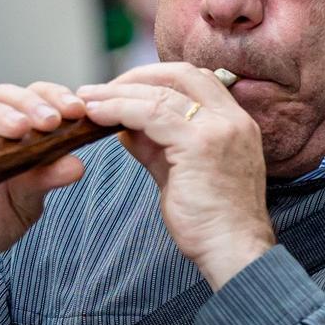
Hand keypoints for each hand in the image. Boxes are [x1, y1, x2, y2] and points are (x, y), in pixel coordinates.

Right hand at [0, 82, 89, 291]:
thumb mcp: (25, 203)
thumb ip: (46, 180)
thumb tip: (78, 165)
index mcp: (17, 128)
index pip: (38, 98)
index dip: (58, 98)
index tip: (78, 111)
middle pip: (9, 96)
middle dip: (33, 105)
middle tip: (51, 120)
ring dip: (1, 115)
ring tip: (20, 127)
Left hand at [78, 63, 272, 288]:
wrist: (233, 250)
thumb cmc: (211, 221)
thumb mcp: (181, 173)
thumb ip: (157, 146)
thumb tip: (124, 126)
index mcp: (236, 123)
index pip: (198, 80)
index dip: (159, 77)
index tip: (126, 88)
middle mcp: (232, 119)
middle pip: (182, 74)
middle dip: (138, 75)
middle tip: (103, 88)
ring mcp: (218, 129)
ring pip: (161, 93)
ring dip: (119, 92)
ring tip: (89, 100)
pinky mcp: (199, 144)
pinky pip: (151, 114)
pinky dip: (120, 109)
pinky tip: (98, 115)